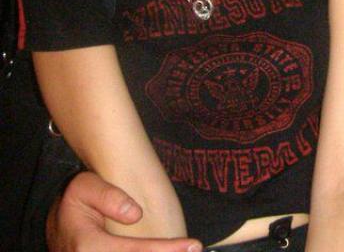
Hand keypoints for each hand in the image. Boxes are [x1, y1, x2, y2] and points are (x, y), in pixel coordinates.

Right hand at [46, 171, 201, 251]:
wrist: (58, 227)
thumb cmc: (75, 203)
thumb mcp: (84, 186)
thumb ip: (108, 196)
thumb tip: (136, 214)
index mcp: (87, 247)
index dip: (165, 250)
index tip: (192, 245)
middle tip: (196, 250)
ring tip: (188, 250)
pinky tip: (172, 251)